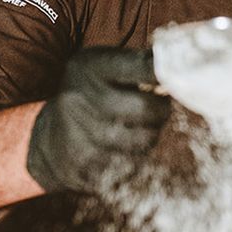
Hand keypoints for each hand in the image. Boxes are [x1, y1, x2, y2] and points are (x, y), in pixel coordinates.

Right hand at [26, 47, 169, 192]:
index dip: (165, 72)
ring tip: (140, 128)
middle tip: (159, 108)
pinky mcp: (88, 168)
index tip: (177, 75)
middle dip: (161, 110)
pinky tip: (124, 149)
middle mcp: (82, 101)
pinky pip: (133, 166)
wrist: (49, 141)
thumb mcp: (100, 68)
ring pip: (145, 140)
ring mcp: (82, 137)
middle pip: (147, 109)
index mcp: (88, 68)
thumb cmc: (87, 97)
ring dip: (151, 135)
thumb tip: (181, 63)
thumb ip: (137, 64)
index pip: (140, 66)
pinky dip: (137, 158)